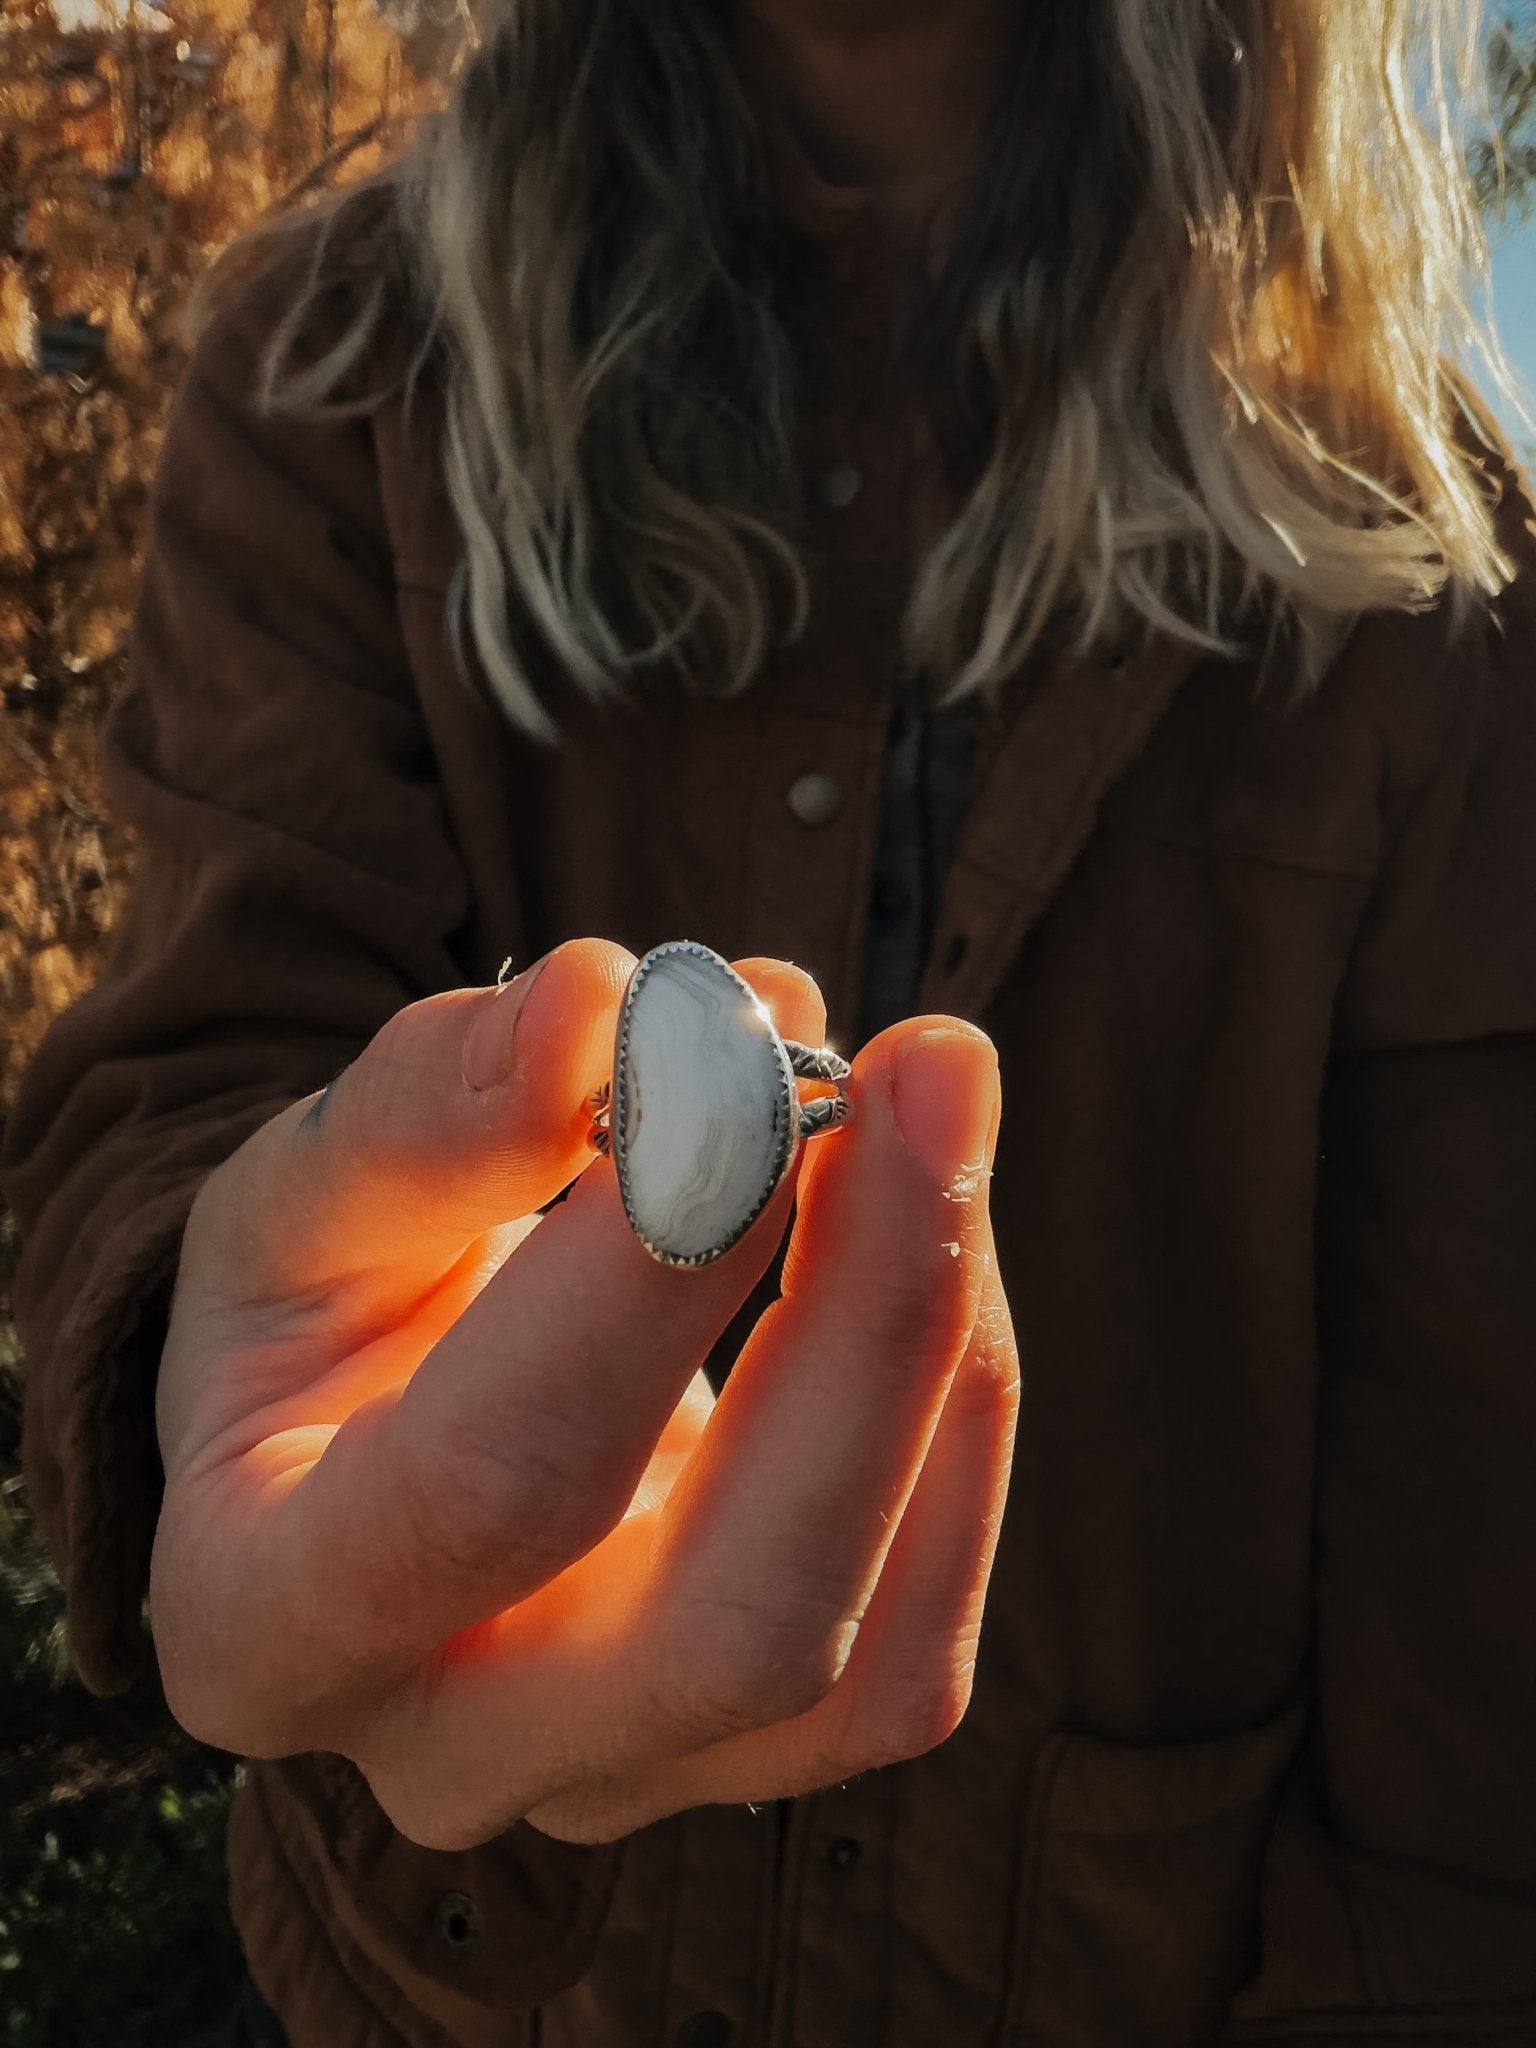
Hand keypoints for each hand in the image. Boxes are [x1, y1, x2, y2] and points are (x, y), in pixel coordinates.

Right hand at [150, 939, 1017, 1846]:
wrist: (364, 1439)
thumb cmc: (318, 1310)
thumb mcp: (303, 1188)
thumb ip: (425, 1107)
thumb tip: (600, 1008)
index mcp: (269, 1620)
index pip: (494, 1477)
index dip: (653, 1262)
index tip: (750, 1046)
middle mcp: (451, 1753)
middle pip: (735, 1622)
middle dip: (872, 1317)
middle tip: (926, 1065)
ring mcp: (625, 1779)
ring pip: (873, 1656)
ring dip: (948, 1352)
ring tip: (932, 1112)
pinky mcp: (757, 1747)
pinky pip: (922, 1637)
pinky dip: (963, 1414)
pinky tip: (934, 1237)